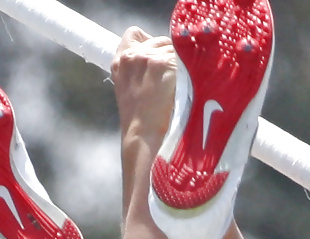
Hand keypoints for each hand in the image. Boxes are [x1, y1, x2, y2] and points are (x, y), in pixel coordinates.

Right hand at [111, 29, 177, 145]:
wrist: (141, 134)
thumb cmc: (139, 119)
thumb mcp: (129, 89)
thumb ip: (137, 70)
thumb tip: (158, 58)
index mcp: (120, 61)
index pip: (133, 33)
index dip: (149, 41)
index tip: (158, 55)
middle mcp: (131, 55)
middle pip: (159, 40)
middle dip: (169, 53)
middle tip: (175, 75)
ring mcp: (146, 58)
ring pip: (173, 47)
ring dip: (181, 61)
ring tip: (182, 81)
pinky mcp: (162, 63)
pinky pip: (183, 57)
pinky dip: (189, 68)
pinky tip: (187, 82)